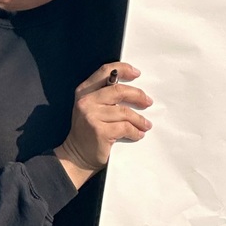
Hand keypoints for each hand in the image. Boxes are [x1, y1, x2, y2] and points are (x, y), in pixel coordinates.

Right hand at [54, 62, 151, 186]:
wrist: (76, 156)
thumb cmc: (89, 131)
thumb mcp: (91, 108)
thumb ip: (105, 96)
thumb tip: (134, 91)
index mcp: (84, 91)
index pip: (105, 72)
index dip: (123, 69)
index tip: (137, 73)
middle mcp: (86, 101)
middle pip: (119, 90)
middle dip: (137, 95)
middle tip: (148, 101)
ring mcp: (91, 116)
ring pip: (124, 112)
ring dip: (139, 119)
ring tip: (145, 124)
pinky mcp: (99, 131)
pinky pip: (125, 127)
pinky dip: (135, 131)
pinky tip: (138, 134)